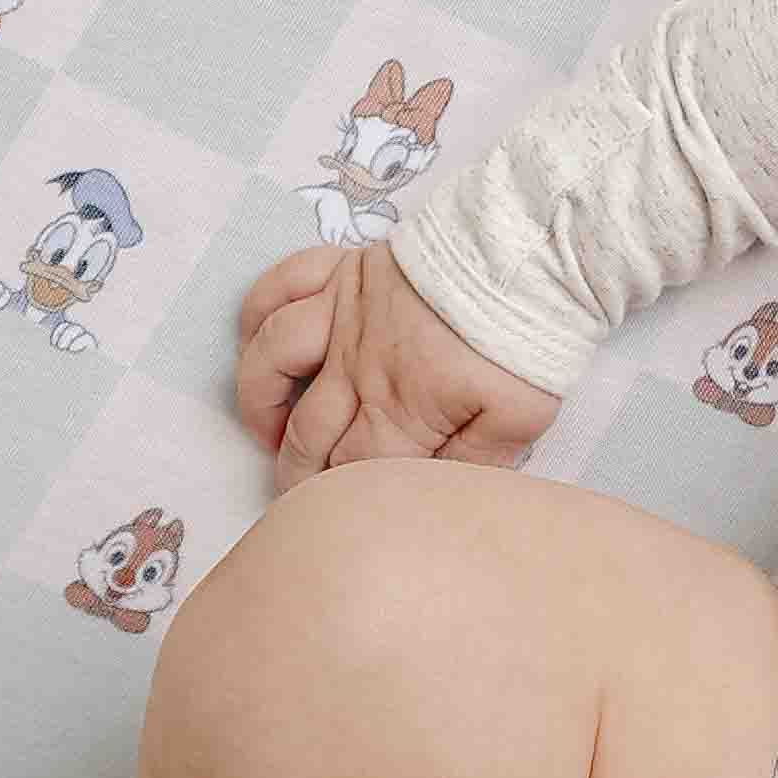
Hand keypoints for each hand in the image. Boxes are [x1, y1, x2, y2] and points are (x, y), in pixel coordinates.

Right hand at [235, 238, 562, 495]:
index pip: (350, 470)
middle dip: (294, 468)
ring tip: (264, 431)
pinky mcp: (342, 268)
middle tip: (293, 493)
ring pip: (272, 360)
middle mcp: (356, 366)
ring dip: (258, 400)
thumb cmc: (526, 341)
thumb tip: (439, 496)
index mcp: (400, 410)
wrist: (524, 260)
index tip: (327, 516)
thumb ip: (475, 462)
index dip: (335, 498)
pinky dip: (254, 311)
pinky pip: (277, 286)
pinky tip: (251, 339)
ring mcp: (342, 313)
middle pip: (307, 429)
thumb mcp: (518, 418)